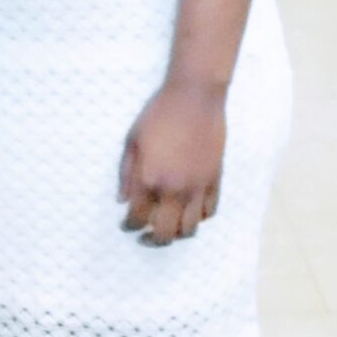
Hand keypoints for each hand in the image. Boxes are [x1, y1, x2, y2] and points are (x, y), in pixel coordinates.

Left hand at [118, 80, 225, 246]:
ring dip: (176, 233)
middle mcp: (175, 190)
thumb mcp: (132, 140)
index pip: (137, 219)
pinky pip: (209, 212)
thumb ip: (126, 174)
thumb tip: (122, 200)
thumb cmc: (158, 114)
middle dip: (152, 240)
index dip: (129, 227)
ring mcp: (198, 187)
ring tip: (168, 228)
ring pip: (190, 229)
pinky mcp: (215, 180)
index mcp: (150, 180)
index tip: (126, 226)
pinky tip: (189, 212)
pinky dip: (198, 218)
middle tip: (145, 237)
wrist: (195, 97)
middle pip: (165, 233)